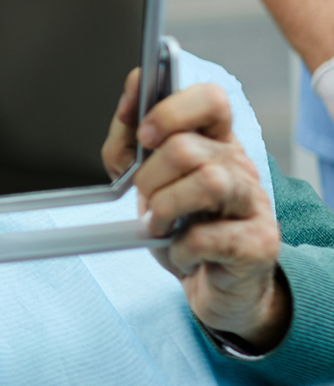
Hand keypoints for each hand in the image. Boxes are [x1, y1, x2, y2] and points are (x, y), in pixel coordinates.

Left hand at [103, 74, 287, 350]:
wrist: (213, 286)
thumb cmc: (180, 228)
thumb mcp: (146, 182)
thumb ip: (128, 145)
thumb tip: (128, 109)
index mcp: (214, 142)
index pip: (210, 99)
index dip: (171, 110)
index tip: (142, 133)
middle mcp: (239, 165)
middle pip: (187, 146)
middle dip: (149, 177)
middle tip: (146, 199)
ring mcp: (254, 203)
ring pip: (206, 182)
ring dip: (164, 208)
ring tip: (160, 226)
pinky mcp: (258, 244)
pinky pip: (206, 237)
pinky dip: (179, 249)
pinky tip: (182, 253)